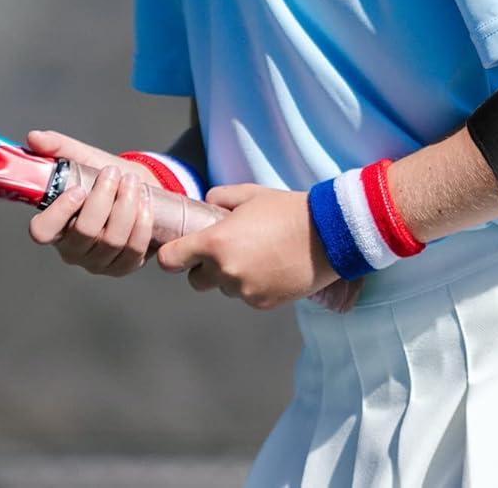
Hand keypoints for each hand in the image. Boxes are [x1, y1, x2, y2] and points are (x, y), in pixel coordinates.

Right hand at [25, 129, 158, 277]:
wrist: (134, 188)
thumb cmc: (101, 176)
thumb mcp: (81, 158)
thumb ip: (57, 146)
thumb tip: (34, 137)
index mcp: (54, 224)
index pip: (42, 231)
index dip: (59, 213)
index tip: (78, 189)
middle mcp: (72, 248)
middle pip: (84, 232)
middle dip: (103, 198)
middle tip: (114, 173)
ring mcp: (97, 261)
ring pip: (111, 241)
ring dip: (126, 207)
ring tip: (132, 182)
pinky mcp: (122, 266)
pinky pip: (134, 252)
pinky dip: (142, 224)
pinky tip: (144, 202)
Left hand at [155, 182, 360, 310]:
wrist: (327, 236)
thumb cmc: (285, 210)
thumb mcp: (246, 194)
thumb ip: (217, 198)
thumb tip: (206, 206)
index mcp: (215, 243)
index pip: (171, 259)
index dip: (171, 254)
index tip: (178, 250)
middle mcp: (226, 272)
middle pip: (196, 281)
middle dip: (203, 267)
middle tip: (222, 250)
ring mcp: (245, 292)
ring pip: (223, 289)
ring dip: (229, 277)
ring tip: (254, 255)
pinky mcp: (263, 304)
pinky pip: (246, 296)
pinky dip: (251, 286)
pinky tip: (269, 267)